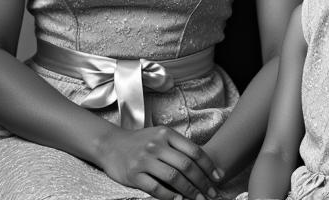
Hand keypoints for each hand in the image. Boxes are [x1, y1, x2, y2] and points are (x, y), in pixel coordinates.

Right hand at [96, 124, 222, 199]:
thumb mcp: (160, 136)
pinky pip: (155, 187)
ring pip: (173, 177)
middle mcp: (157, 145)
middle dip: (202, 181)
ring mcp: (145, 159)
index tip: (218, 177)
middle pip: (186, 165)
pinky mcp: (134, 174)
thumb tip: (201, 163)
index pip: (193, 150)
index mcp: (167, 134)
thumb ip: (177, 146)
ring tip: (198, 199)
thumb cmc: (140, 142)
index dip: (208, 165)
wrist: (111, 144)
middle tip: (211, 193)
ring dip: (188, 191)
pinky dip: (168, 195)